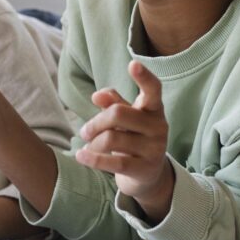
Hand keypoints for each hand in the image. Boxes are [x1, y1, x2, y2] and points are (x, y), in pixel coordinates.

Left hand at [76, 59, 173, 221]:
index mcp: (154, 109)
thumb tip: (98, 95)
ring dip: (93, 143)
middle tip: (84, 132)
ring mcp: (154, 149)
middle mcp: (158, 126)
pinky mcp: (144, 169)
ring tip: (89, 146)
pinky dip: (92, 159)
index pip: (153, 90)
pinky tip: (81, 156)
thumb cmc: (133, 137)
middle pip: (118, 114)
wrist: (148, 175)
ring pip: (112, 139)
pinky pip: (114, 162)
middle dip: (95, 122)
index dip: (144, 77)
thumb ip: (113, 103)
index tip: (132, 64)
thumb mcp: (125, 118)